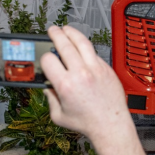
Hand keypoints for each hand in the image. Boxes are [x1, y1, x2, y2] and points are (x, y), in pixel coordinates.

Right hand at [40, 25, 129, 146]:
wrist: (110, 125)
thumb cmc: (87, 122)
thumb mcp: (59, 115)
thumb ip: (50, 99)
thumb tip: (47, 86)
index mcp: (65, 85)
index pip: (48, 60)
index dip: (44, 58)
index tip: (45, 60)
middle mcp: (80, 74)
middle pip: (64, 44)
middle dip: (56, 34)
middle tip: (52, 30)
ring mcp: (95, 69)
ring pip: (82, 42)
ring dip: (72, 33)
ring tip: (66, 29)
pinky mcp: (106, 69)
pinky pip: (94, 53)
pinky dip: (85, 48)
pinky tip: (81, 47)